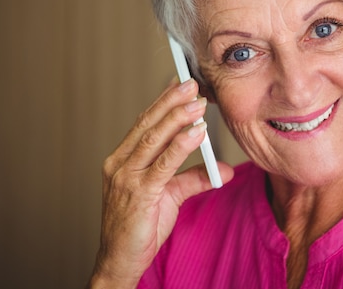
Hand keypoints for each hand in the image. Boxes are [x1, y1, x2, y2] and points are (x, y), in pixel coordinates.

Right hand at [88, 79, 233, 287]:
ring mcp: (126, 178)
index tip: (180, 85)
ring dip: (177, 118)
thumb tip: (222, 168)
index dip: (163, 103)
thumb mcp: (169, 196)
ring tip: (197, 101)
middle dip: (170, 102)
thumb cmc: (139, 227)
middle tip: (192, 83)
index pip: (144, 124)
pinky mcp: (138, 194)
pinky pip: (163, 164)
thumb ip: (192, 178)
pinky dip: (180, 145)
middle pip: (147, 125)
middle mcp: (120, 164)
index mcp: (122, 160)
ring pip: (153, 139)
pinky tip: (196, 132)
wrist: (120, 260)